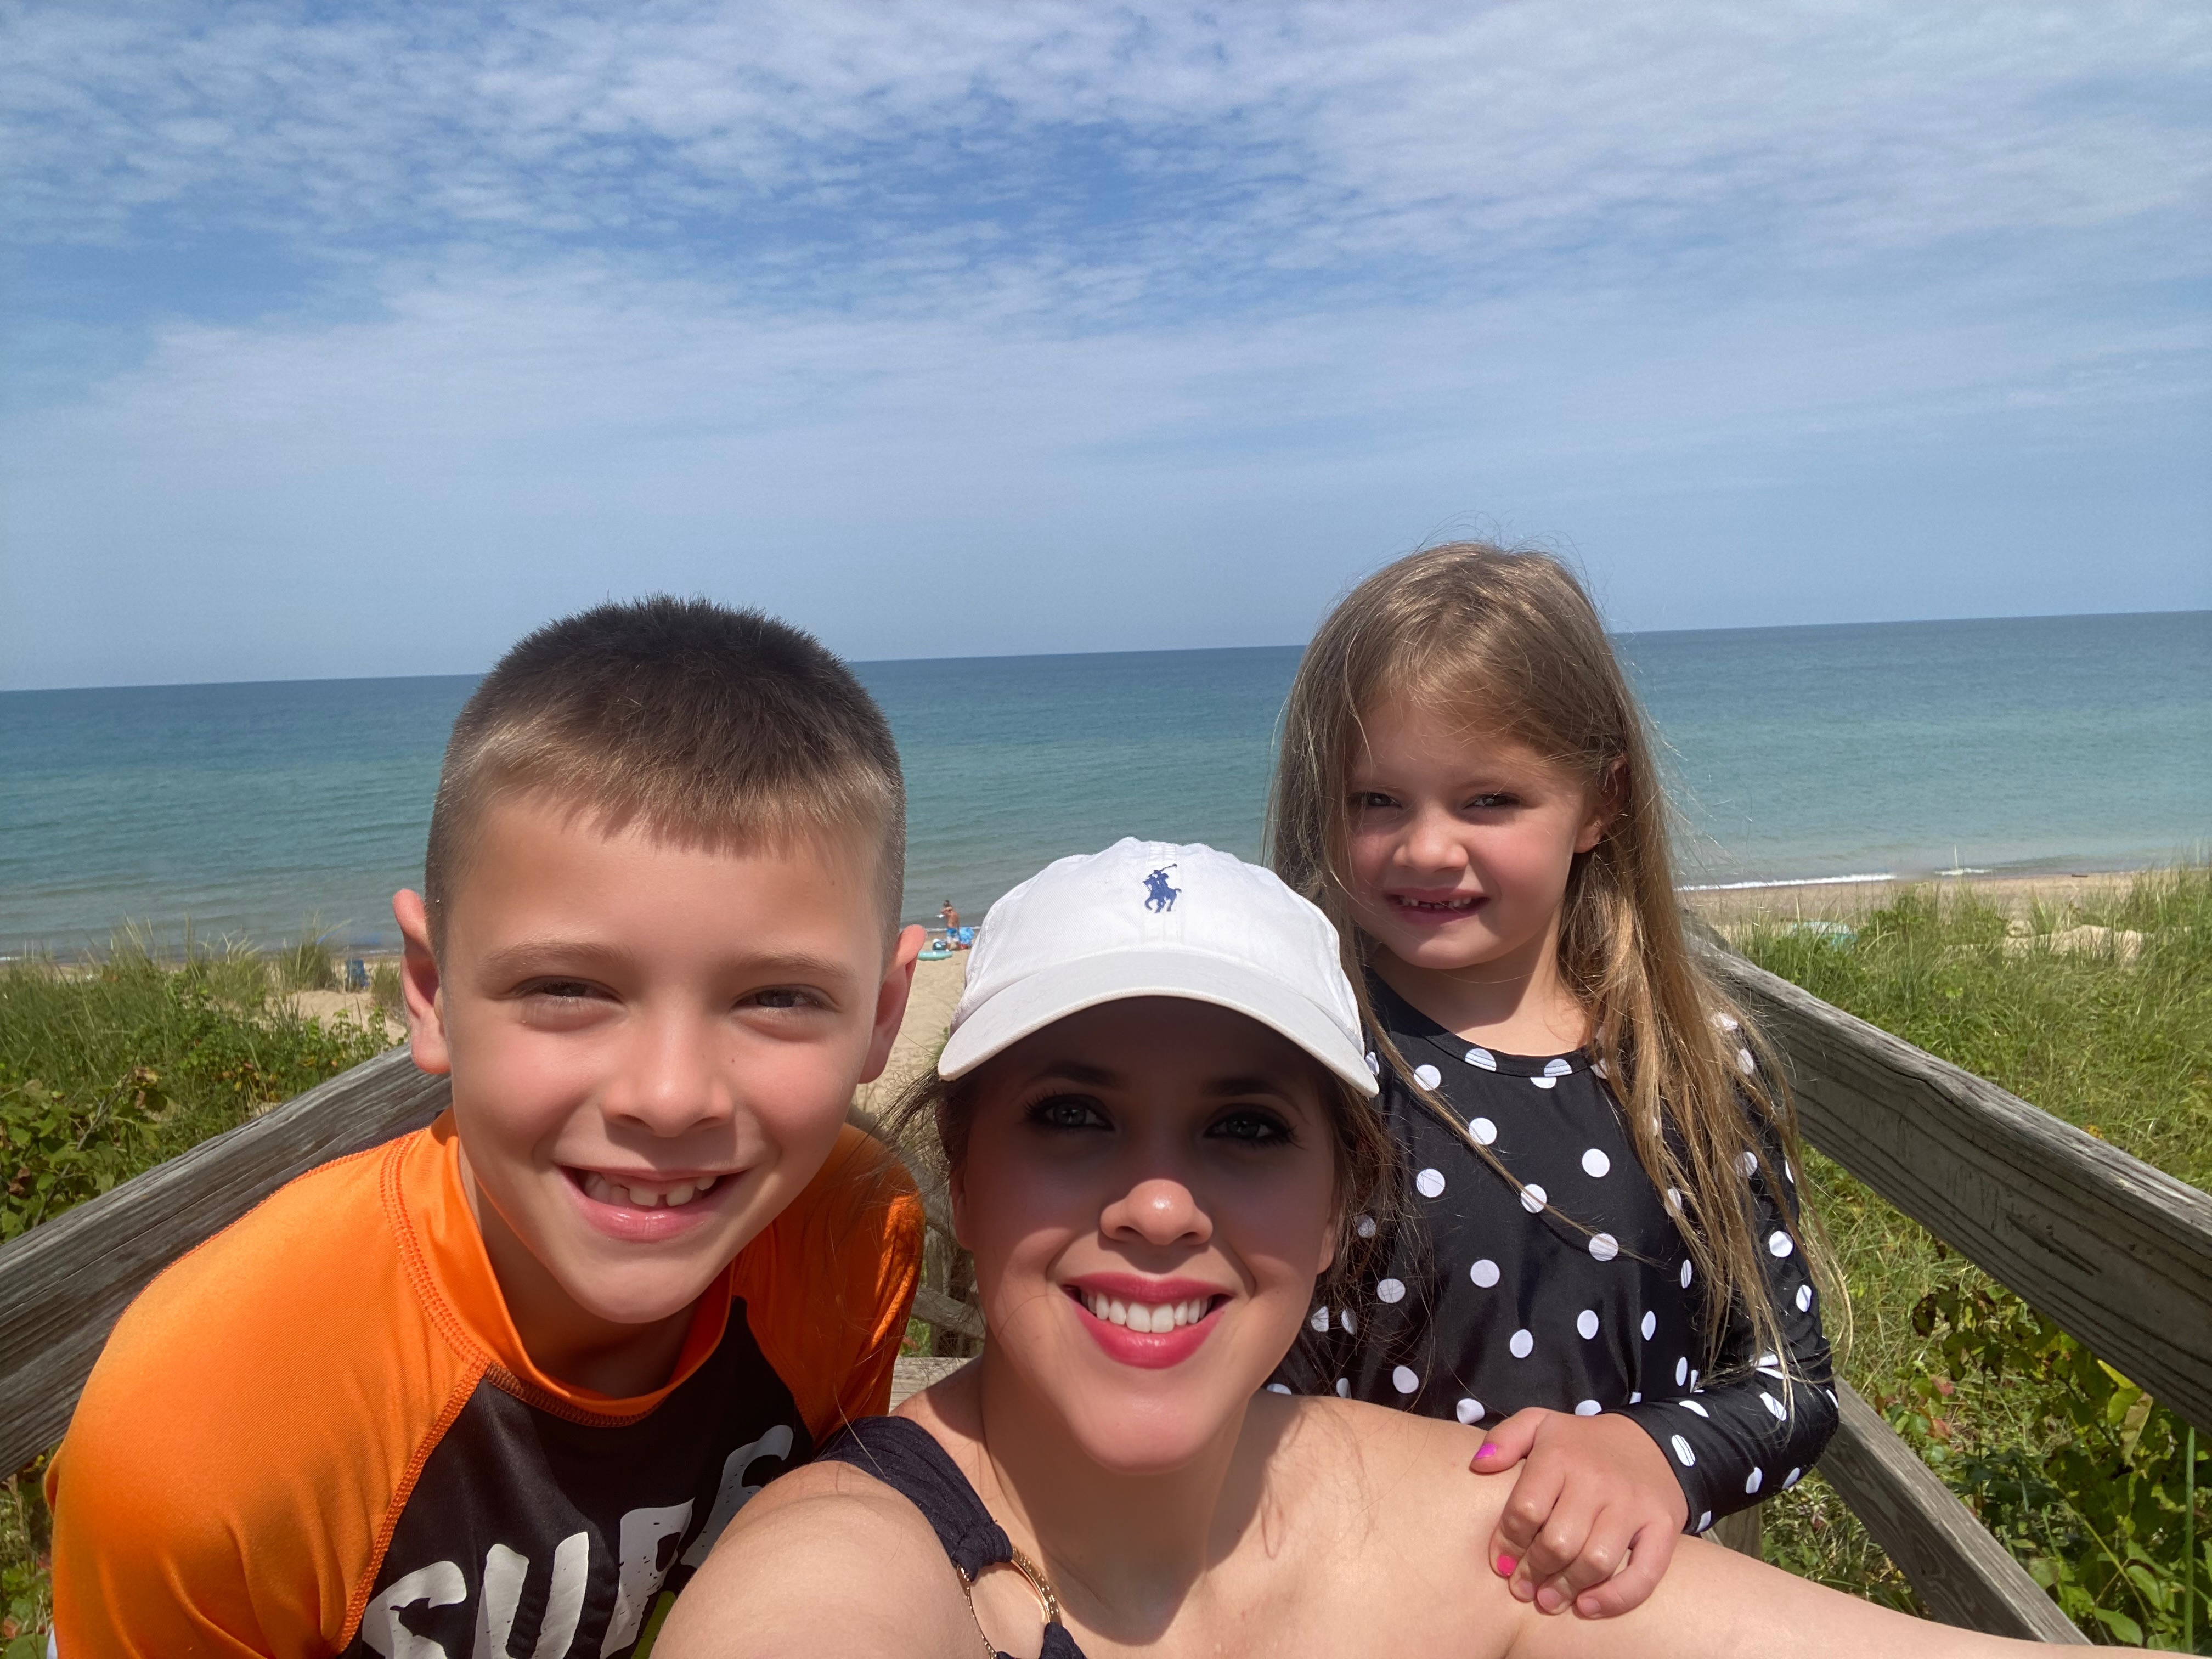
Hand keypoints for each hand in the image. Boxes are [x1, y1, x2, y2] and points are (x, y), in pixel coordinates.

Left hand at [1470, 1408, 1688, 1617]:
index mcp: (1560, 1455)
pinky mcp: (1663, 1526)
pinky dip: (1615, 1598)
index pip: (1525, 1510)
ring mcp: (1633, 1505)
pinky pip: (1643, 1574)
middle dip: (1534, 1572)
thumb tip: (1477, 1467)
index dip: (1507, 1544)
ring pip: (1595, 1561)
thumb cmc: (1582, 1443)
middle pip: (1558, 1542)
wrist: (1652, 1442)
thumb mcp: (1539, 1424)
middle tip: (1522, 1588)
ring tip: (1548, 1600)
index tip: (1500, 1563)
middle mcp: (1598, 1480)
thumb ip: (1504, 1440)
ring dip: (1567, 1589)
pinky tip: (1588, 1606)